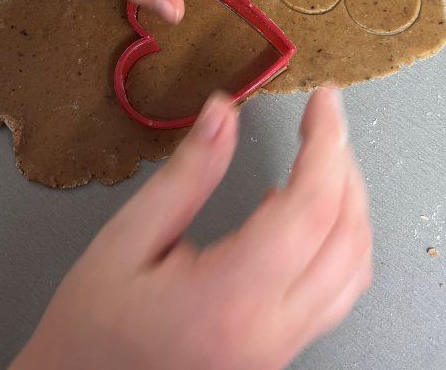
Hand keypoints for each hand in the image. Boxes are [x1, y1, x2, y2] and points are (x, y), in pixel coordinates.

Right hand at [11, 88, 371, 369]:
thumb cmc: (91, 329)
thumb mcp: (126, 240)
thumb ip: (185, 174)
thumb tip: (223, 113)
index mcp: (230, 298)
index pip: (309, 207)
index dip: (325, 143)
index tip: (324, 101)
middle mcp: (270, 330)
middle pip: (346, 234)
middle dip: (344, 164)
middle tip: (323, 118)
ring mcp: (281, 349)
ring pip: (354, 268)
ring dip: (351, 204)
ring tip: (325, 156)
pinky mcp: (279, 353)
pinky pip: (337, 293)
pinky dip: (340, 242)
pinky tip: (306, 215)